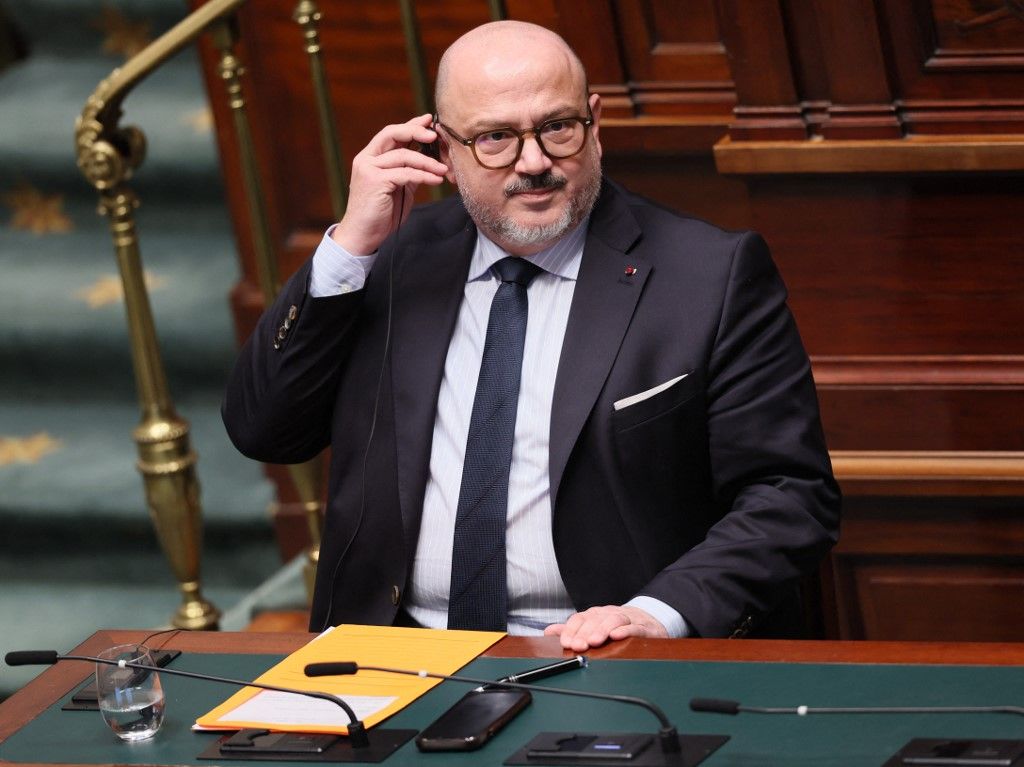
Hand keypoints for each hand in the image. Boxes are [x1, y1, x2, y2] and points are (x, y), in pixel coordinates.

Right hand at [331, 113, 446, 255]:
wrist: (363, 235)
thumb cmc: (380, 214)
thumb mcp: (398, 188)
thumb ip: (407, 172)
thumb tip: (427, 161)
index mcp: (370, 158)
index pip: (391, 134)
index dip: (410, 125)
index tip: (428, 120)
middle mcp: (366, 159)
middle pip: (392, 134)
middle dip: (416, 131)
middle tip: (435, 135)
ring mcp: (368, 169)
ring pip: (403, 155)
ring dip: (427, 162)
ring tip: (443, 169)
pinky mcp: (375, 181)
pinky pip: (406, 173)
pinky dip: (424, 175)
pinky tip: (436, 180)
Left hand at [544, 605, 667, 650]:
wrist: (647, 620)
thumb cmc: (615, 625)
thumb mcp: (592, 626)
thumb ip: (571, 630)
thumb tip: (548, 632)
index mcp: (595, 615)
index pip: (580, 618)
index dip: (572, 630)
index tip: (565, 643)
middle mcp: (608, 614)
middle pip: (595, 620)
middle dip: (585, 633)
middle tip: (578, 645)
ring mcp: (626, 619)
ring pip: (613, 620)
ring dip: (602, 630)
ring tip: (594, 641)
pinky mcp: (643, 627)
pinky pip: (634, 627)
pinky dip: (626, 630)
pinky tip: (617, 635)